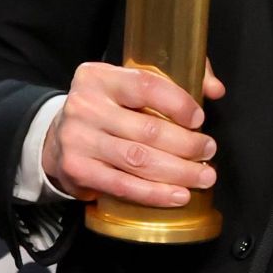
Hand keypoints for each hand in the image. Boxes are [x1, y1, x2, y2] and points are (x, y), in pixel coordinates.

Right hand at [45, 57, 223, 207]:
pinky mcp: (78, 170)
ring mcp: (78, 140)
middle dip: (187, 144)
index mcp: (99, 77)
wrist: (58, 140)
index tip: (199, 118)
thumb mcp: (128, 85)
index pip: (145, 86)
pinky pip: (124, 186)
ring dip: (178, 172)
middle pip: (148, 129)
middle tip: (208, 150)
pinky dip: (156, 193)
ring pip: (140, 160)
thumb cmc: (106, 111)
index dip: (178, 103)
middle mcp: (85, 106)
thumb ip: (173, 80)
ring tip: (202, 176)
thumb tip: (214, 89)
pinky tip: (178, 195)